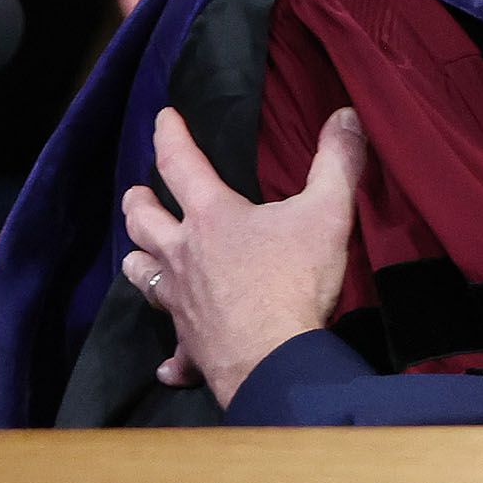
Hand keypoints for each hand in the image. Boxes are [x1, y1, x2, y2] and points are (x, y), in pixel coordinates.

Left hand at [119, 107, 366, 404]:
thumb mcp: (327, 213)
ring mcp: (181, 302)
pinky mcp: (191, 345)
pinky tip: (169, 366)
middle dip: (138, 203)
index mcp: (211, 217)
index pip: (180, 163)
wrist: (276, 359)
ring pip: (142, 276)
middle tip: (137, 194)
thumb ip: (337, 162)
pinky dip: (172, 357)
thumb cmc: (295, 281)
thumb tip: (345, 115)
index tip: (162, 117)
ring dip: (139, 262)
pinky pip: (174, 352)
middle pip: (143, 221)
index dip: (169, 135)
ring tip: (139, 256)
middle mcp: (184, 255)